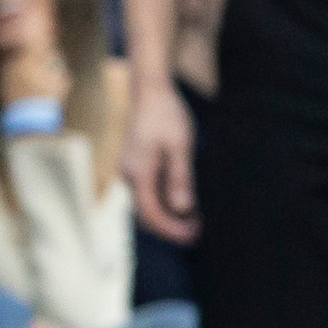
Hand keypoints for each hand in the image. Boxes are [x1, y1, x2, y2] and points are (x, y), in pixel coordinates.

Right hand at [123, 67, 199, 244]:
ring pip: (147, 204)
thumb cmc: (167, 115)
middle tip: (197, 233)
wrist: (150, 91)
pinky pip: (148, 192)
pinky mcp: (137, 165)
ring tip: (195, 221)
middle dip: (170, 227)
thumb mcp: (179, 146)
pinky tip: (183, 202)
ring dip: (168, 216)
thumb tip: (183, 209)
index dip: (172, 229)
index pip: (152, 214)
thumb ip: (180, 178)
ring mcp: (131, 170)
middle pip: (146, 214)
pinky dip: (164, 202)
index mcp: (139, 173)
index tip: (193, 236)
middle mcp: (130, 175)